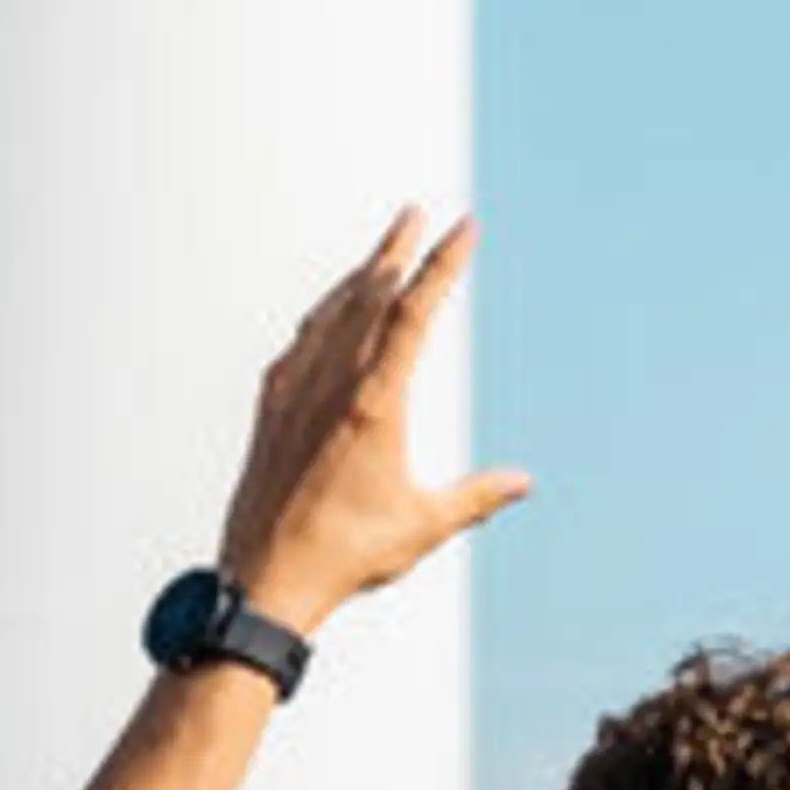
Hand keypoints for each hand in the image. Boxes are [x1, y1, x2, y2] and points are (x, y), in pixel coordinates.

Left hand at [216, 210, 532, 636]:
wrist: (265, 577)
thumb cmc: (348, 555)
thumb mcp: (424, 526)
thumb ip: (476, 496)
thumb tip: (524, 481)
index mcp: (373, 403)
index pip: (414, 313)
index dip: (442, 264)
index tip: (463, 228)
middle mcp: (330, 384)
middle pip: (368, 293)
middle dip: (396, 249)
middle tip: (416, 212)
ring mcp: (294, 391)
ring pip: (331, 312)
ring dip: (359, 275)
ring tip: (380, 252)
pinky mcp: (271, 407)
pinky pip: (302, 341)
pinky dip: (324, 315)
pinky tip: (331, 315)